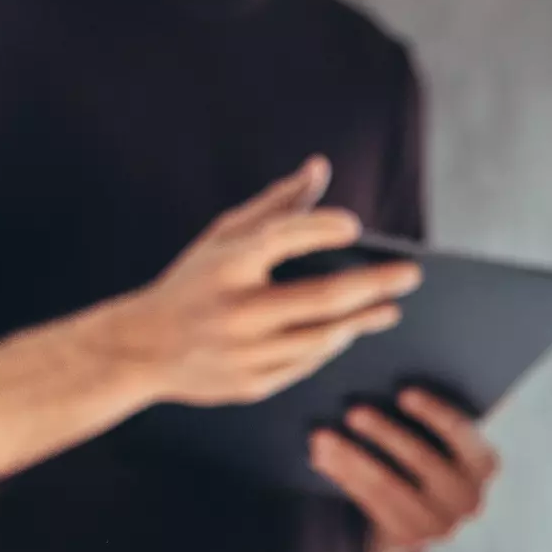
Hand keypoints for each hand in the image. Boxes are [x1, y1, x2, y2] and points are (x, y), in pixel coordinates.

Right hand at [95, 157, 418, 409]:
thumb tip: (320, 167)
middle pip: (324, 298)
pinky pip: (306, 365)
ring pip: (324, 338)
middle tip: (410, 274)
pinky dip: (332, 346)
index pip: (285, 237)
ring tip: (389, 307)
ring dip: (363, 321)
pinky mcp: (251, 384)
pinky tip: (350, 332)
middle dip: (376, 284)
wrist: (141, 349)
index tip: (355, 227)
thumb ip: (276, 205)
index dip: (323, 228)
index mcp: (227, 265)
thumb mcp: (223, 237)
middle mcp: (237, 310)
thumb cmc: (193, 283)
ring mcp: (245, 352)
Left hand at [313, 387, 499, 551]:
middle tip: (353, 411)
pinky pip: (370, 502)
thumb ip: (428, 421)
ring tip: (321, 436)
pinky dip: (343, 476)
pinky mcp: (410, 539)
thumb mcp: (441, 444)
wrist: (423, 521)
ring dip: (350, 457)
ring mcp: (441, 524)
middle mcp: (470, 498)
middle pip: (421, 460)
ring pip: (387, 484)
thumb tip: (375, 382)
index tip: (403, 393)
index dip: (434, 413)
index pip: (461, 434)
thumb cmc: (427, 460)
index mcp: (484, 463)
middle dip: (384, 433)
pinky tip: (321, 458)